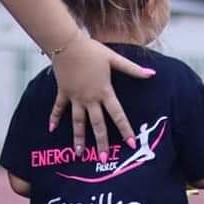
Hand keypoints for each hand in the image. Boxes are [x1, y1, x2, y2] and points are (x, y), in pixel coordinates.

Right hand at [48, 35, 154, 156]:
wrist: (67, 44)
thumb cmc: (92, 50)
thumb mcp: (114, 59)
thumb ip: (133, 69)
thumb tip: (152, 73)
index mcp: (104, 92)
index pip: (118, 115)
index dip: (125, 130)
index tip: (131, 143)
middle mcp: (90, 99)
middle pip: (97, 125)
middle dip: (102, 142)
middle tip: (105, 159)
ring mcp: (75, 97)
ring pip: (77, 122)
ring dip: (78, 138)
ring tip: (79, 154)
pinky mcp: (63, 92)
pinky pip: (58, 108)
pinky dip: (54, 118)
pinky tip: (50, 129)